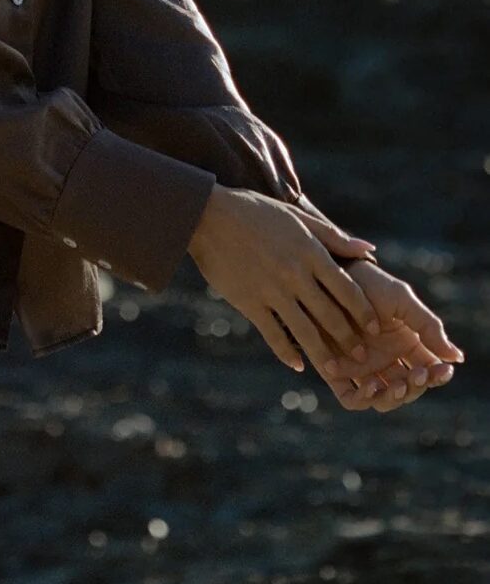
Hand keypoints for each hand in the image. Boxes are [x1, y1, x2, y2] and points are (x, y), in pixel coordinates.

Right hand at [188, 184, 384, 381]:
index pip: (347, 288)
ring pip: (305, 331)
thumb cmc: (254, 212)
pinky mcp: (250, 302)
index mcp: (310, 252)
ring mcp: (272, 290)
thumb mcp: (296, 218)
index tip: (375, 327)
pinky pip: (273, 334)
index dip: (364, 311)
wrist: (208, 216)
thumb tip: (370, 249)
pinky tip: (296, 364)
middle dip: (349, 338)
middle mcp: (295, 274)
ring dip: (323, 354)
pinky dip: (286, 353)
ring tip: (335, 370)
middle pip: (331, 314)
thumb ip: (333, 236)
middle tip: (362, 356)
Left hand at [289, 193, 464, 409]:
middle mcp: (385, 360)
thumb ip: (429, 327)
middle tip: (415, 375)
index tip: (442, 370)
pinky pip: (350, 397)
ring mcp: (361, 368)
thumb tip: (456, 358)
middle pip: (406, 390)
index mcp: (406, 346)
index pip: (428, 372)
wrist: (329, 276)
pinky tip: (368, 386)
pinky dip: (361, 398)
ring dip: (391, 398)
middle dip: (414, 387)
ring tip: (394, 386)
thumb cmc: (368, 284)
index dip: (437, 376)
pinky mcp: (336, 372)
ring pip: (381, 400)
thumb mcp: (402, 301)